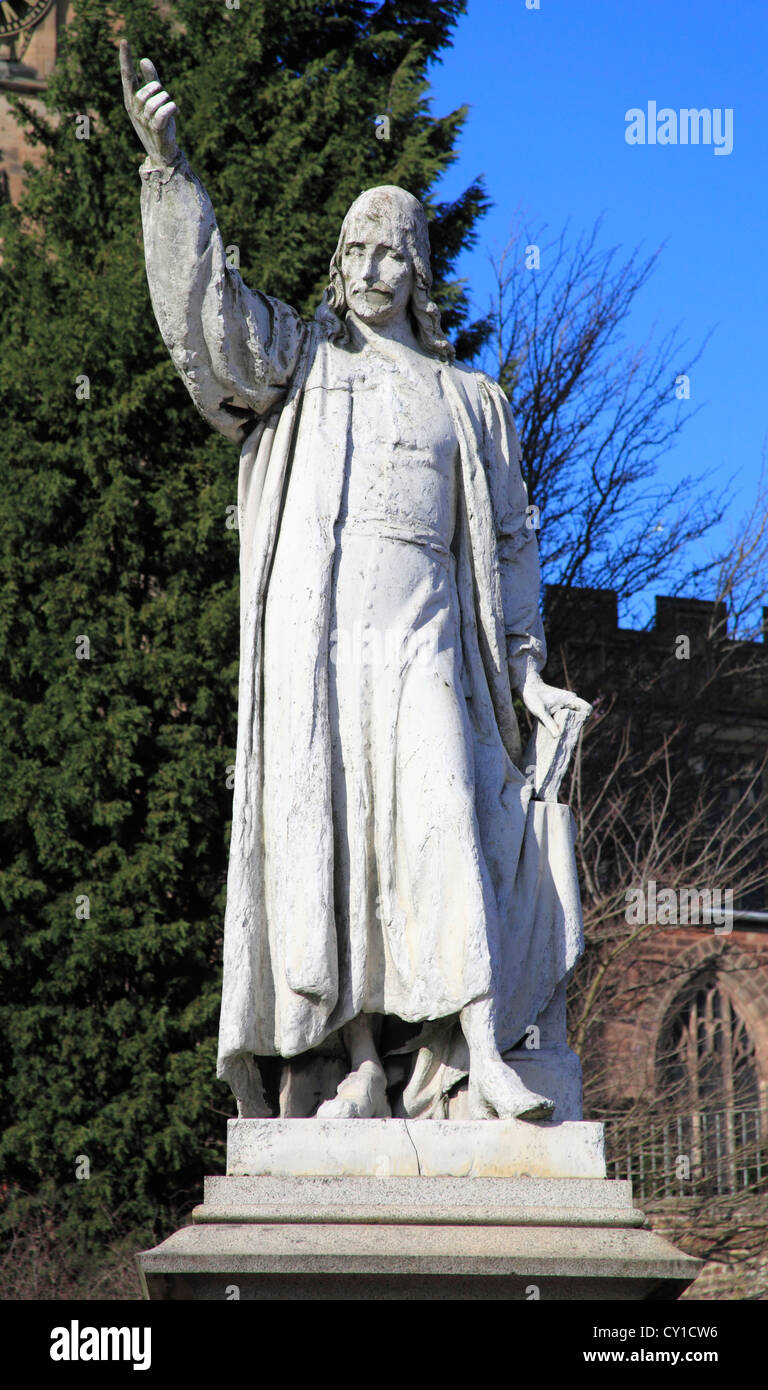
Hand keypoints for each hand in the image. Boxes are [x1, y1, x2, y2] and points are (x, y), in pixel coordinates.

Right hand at [120, 40, 178, 165]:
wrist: (164, 153)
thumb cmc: (158, 125)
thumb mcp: (154, 101)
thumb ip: (150, 80)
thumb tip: (143, 60)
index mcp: (131, 101)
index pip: (127, 76)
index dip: (126, 59)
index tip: (124, 40)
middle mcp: (134, 110)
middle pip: (147, 90)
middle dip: (160, 90)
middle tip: (166, 99)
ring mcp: (144, 121)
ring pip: (158, 100)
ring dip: (168, 101)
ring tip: (171, 109)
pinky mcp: (156, 130)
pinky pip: (164, 112)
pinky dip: (172, 108)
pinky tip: (177, 112)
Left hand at [520, 671, 587, 737]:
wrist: (528, 686)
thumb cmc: (534, 697)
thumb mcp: (540, 712)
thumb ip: (549, 723)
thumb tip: (558, 736)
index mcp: (570, 699)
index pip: (587, 709)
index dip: (586, 719)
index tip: (576, 726)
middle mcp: (571, 699)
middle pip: (581, 713)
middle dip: (577, 723)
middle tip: (567, 732)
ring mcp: (566, 701)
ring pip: (574, 713)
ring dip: (570, 722)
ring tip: (561, 731)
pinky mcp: (561, 704)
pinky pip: (568, 713)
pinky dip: (564, 720)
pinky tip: (556, 727)